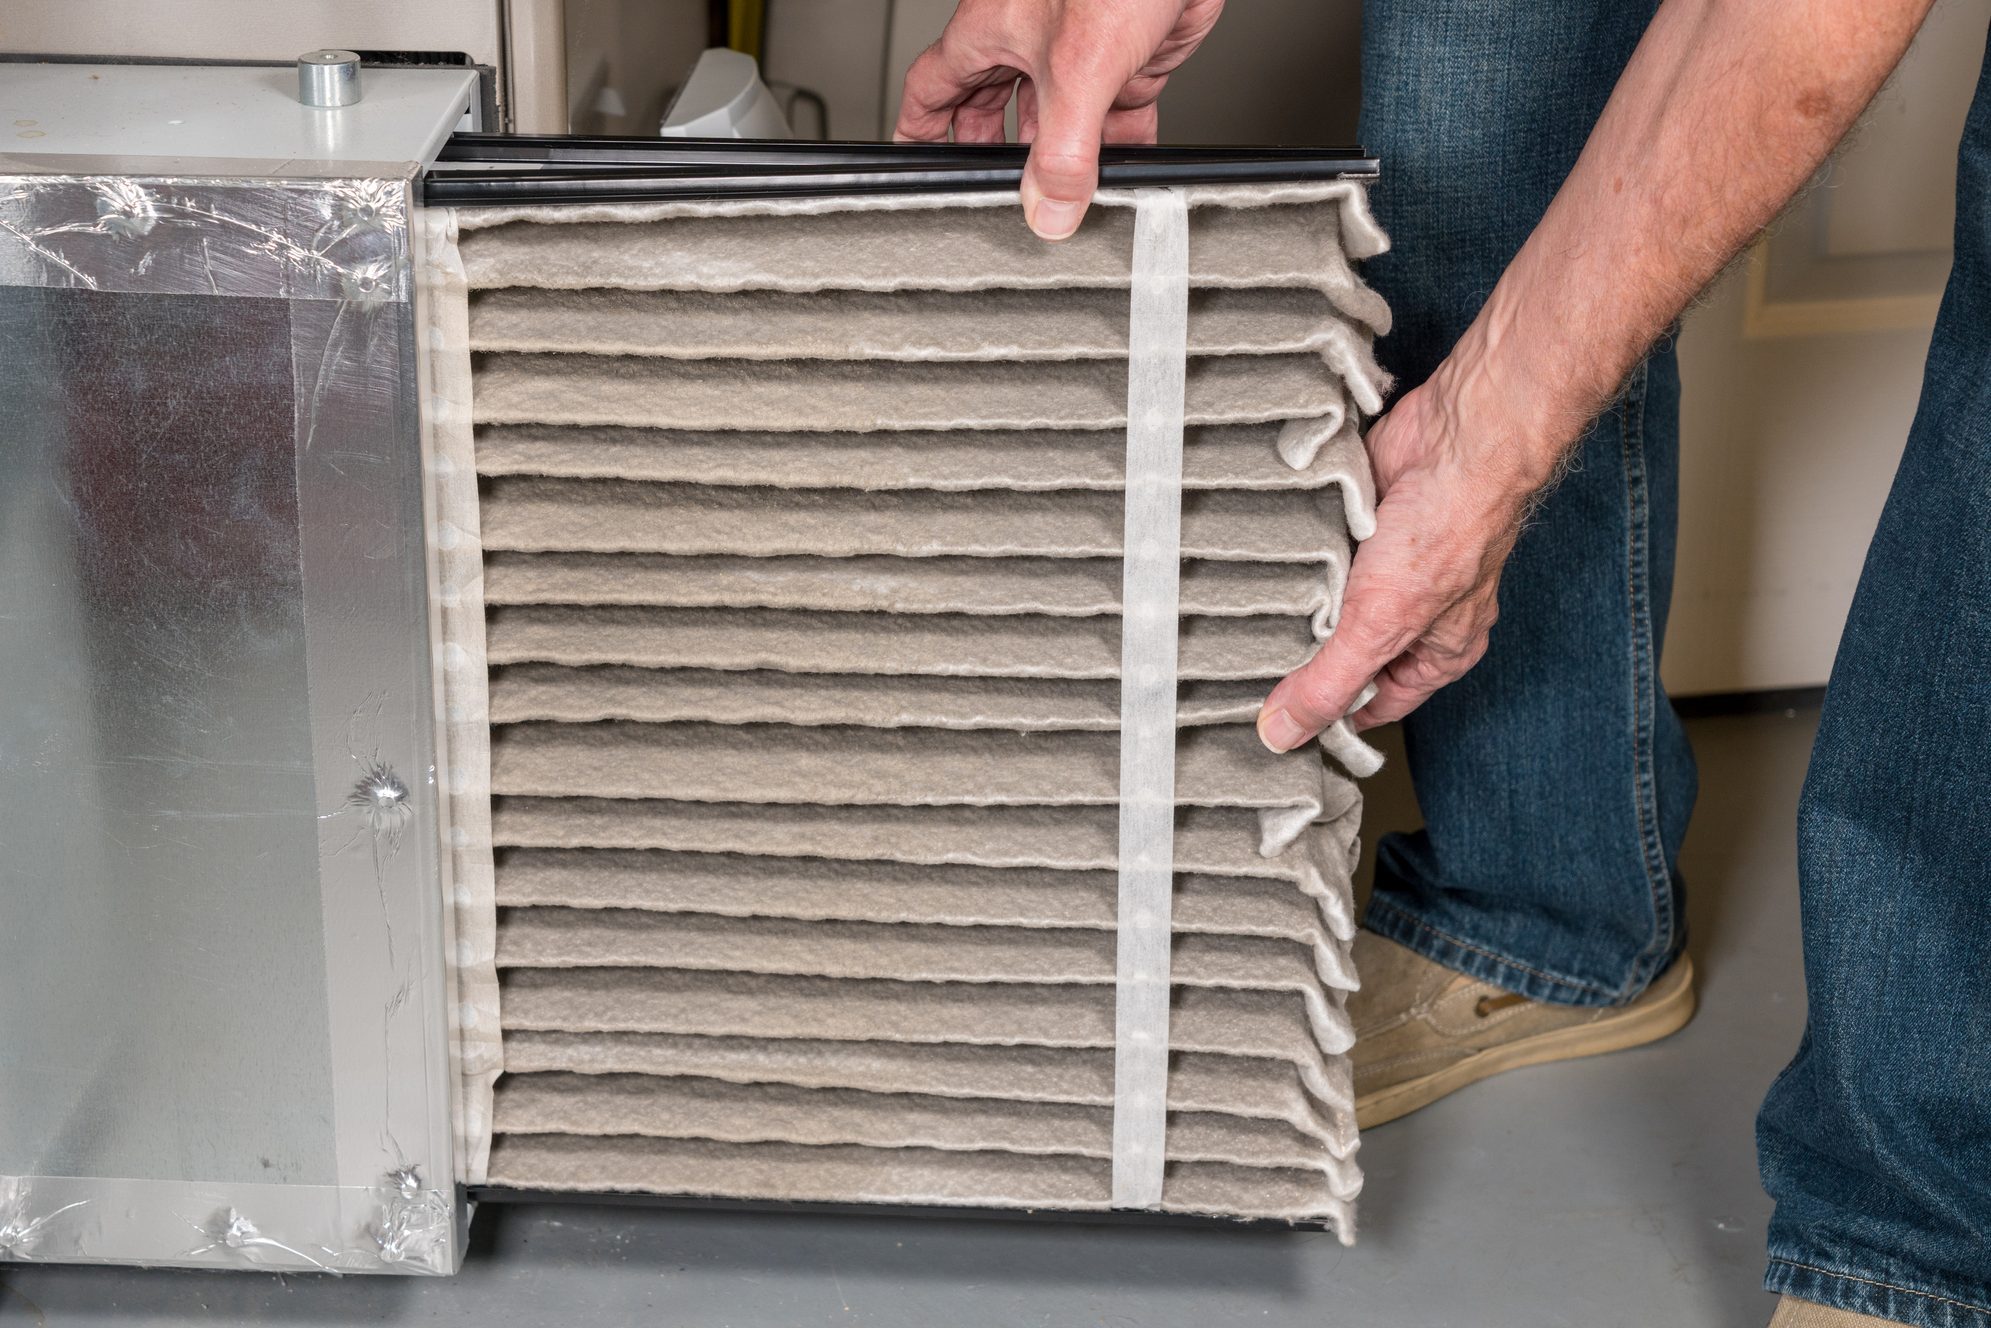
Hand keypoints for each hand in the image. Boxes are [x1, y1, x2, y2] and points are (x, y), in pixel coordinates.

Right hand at [895, 0, 1225, 238]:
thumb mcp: (1077, 68)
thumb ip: (1061, 150)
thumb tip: (1049, 208)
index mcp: (991, 32)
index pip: (933, 89)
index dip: (919, 130)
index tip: (916, 164)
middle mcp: (1030, 41)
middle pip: (993, 110)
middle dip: (994, 155)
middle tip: (994, 194)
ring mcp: (1081, 51)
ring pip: (1057, 120)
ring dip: (1062, 161)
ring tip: (1063, 201)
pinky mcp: (1128, 57)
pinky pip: (1114, 116)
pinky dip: (1117, 148)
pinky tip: (1122, 174)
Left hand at [1256, 352, 1562, 750]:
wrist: (1456, 438)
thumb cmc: (1448, 530)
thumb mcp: (1381, 625)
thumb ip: (1330, 683)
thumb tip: (1282, 734)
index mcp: (1434, 653)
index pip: (1371, 704)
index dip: (1325, 717)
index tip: (1271, 725)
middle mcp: (1412, 614)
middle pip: (1341, 654)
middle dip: (1301, 657)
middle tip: (1244, 667)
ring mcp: (1384, 568)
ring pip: (1323, 602)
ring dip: (1294, 603)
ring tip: (1247, 613)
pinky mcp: (1358, 526)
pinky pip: (1315, 555)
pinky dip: (1294, 556)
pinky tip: (1264, 564)